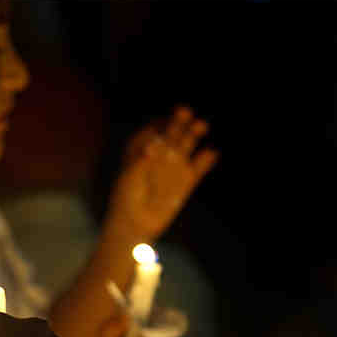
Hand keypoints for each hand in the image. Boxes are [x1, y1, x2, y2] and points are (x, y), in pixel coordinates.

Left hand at [106, 106, 218, 240]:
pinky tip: (211, 152)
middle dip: (178, 122)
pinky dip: (206, 160)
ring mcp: (174, 166)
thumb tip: (156, 143)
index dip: (158, 124)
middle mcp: (160, 154)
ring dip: (194, 133)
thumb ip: (142, 159)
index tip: (160, 126)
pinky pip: (199, 167)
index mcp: (142, 148)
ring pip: (186, 145)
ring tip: (201, 125)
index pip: (153, 129)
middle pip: (172, 133)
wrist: (134, 225)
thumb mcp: (129, 176)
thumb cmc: (125, 198)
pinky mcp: (187, 181)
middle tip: (185, 112)